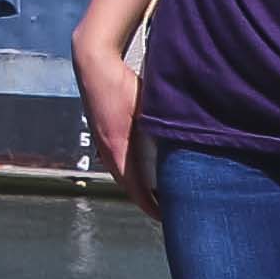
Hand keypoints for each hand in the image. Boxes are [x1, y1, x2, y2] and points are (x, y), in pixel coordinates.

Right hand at [72, 43, 159, 216]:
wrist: (93, 62)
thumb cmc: (121, 82)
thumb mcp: (150, 110)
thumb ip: (165, 131)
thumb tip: (186, 146)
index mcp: (118, 147)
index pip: (133, 188)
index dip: (149, 205)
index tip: (163, 217)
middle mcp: (106, 147)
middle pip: (125, 182)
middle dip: (143, 197)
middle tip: (163, 206)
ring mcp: (100, 138)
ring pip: (118, 169)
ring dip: (134, 181)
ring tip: (154, 187)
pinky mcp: (100, 128)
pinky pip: (114, 156)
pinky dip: (127, 166)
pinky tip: (140, 160)